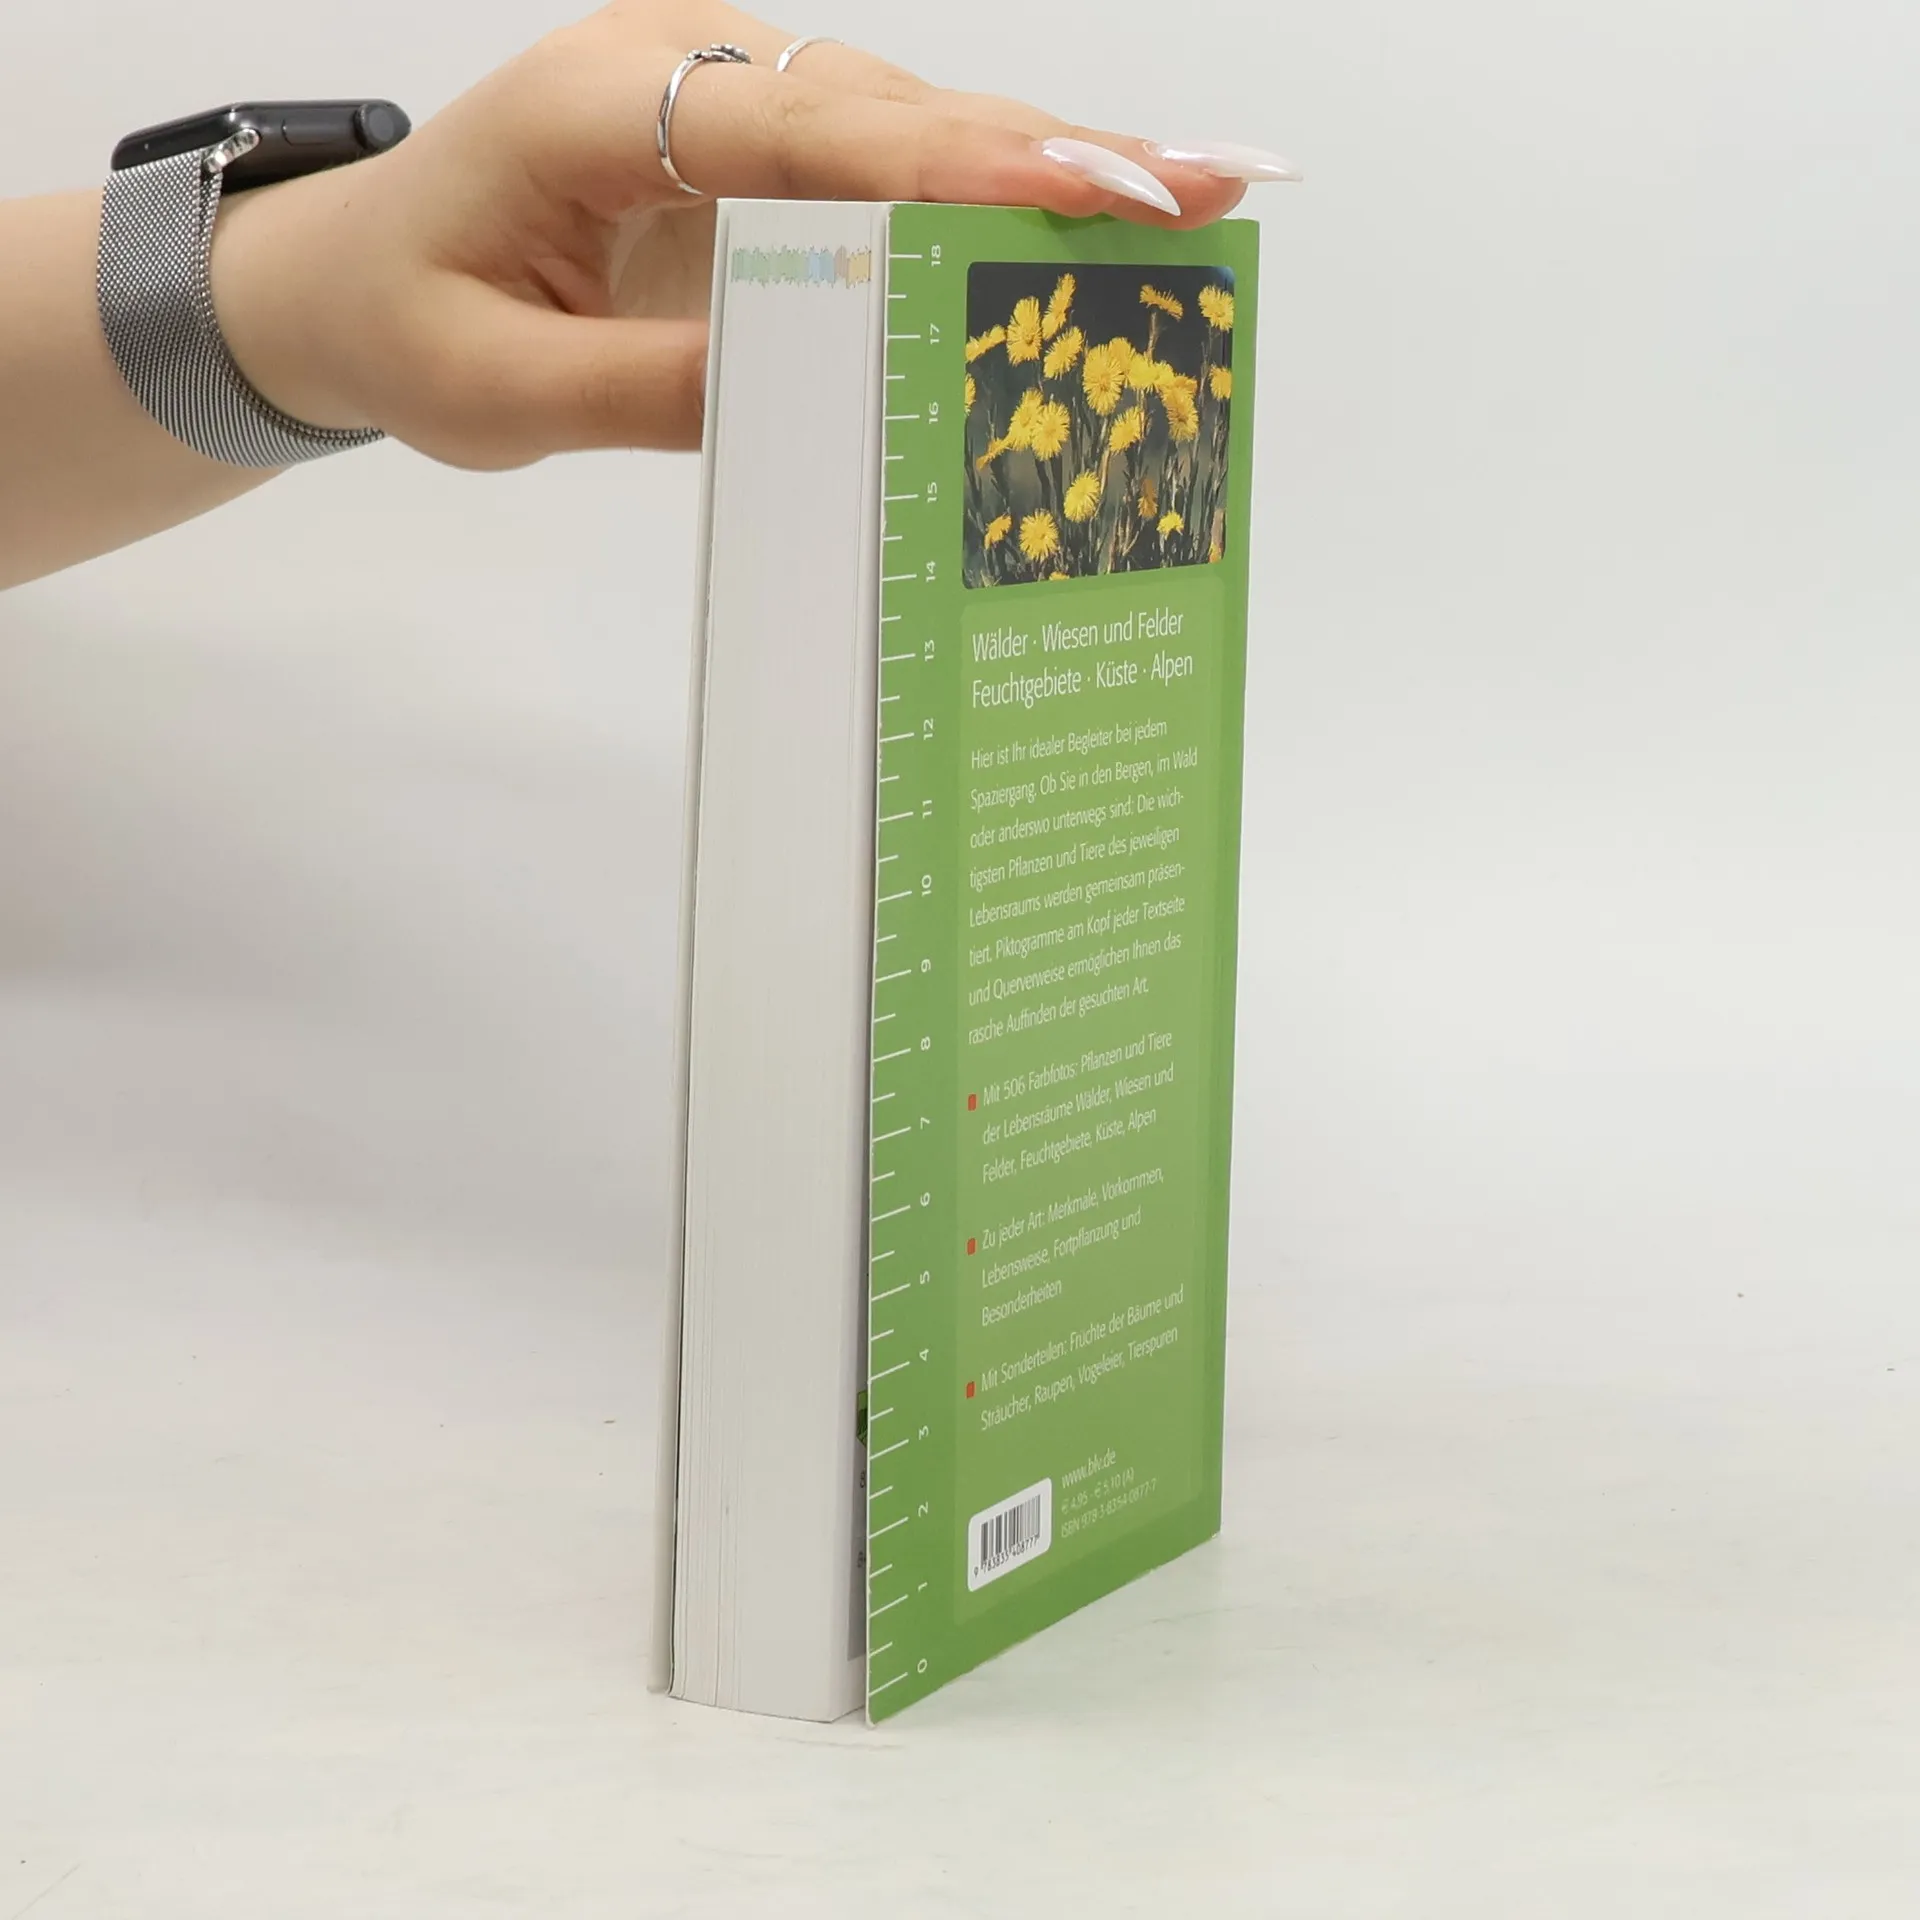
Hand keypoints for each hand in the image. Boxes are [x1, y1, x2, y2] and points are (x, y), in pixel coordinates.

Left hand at [210, 1, 1270, 470]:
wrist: (352, 277)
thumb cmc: (408, 322)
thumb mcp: (497, 387)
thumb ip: (643, 387)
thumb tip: (808, 392)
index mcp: (609, 107)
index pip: (818, 128)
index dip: (967, 163)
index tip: (1103, 186)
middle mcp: (688, 73)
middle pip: (898, 108)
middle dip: (1059, 149)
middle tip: (1216, 184)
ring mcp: (728, 100)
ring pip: (913, 124)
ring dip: (1050, 165)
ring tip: (1197, 198)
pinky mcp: (755, 148)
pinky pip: (888, 163)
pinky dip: (990, 193)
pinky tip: (1090, 212)